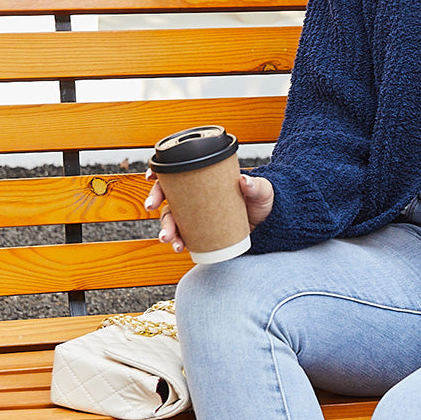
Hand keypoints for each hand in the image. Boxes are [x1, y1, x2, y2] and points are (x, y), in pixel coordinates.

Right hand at [144, 171, 275, 252]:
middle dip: (155, 202)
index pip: (176, 172)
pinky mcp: (201, 231)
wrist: (269, 222)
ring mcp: (196, 214)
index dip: (159, 172)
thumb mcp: (262, 190)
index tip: (151, 176)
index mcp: (204, 179)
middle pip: (168, 196)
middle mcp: (195, 196)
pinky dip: (179, 241)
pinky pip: (184, 235)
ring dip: (166, 229)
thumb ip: (255, 186)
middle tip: (153, 209)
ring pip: (172, 218)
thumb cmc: (263, 200)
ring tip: (170, 240)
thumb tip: (244, 180)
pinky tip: (180, 247)